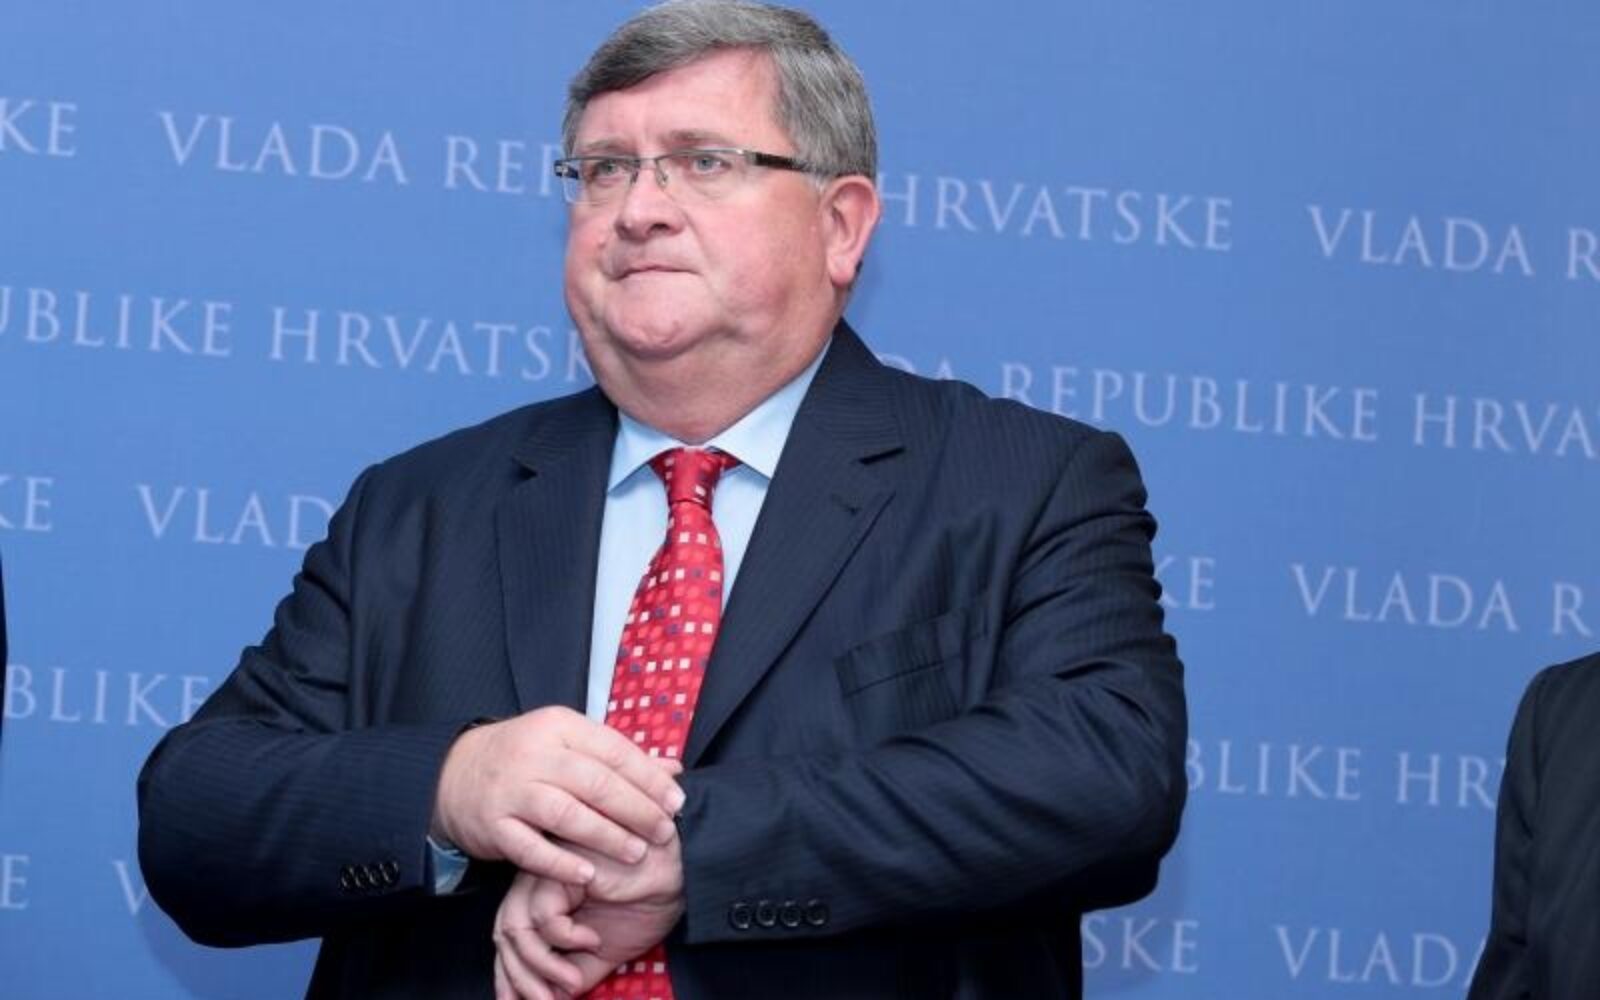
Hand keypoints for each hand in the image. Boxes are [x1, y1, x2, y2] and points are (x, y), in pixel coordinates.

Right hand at [432, 706, 683, 883]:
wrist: (454, 772)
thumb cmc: (526, 758)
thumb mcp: (569, 743)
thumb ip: (618, 757)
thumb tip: (674, 770)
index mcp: (559, 726)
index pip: (614, 751)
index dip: (649, 778)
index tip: (676, 801)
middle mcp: (534, 754)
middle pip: (594, 783)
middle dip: (636, 810)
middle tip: (663, 831)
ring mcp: (510, 789)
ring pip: (565, 814)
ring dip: (606, 836)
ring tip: (636, 852)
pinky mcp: (493, 824)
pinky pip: (529, 848)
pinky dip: (560, 863)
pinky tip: (588, 874)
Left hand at [494, 837, 685, 999]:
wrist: (684, 867)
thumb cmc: (648, 898)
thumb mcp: (607, 947)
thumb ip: (577, 970)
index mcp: (546, 894)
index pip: (511, 936)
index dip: (509, 974)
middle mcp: (539, 879)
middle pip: (506, 932)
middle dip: (519, 977)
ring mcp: (548, 869)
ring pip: (516, 926)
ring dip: (539, 966)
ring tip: (570, 983)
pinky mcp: (563, 865)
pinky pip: (543, 914)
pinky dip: (564, 938)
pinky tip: (592, 941)